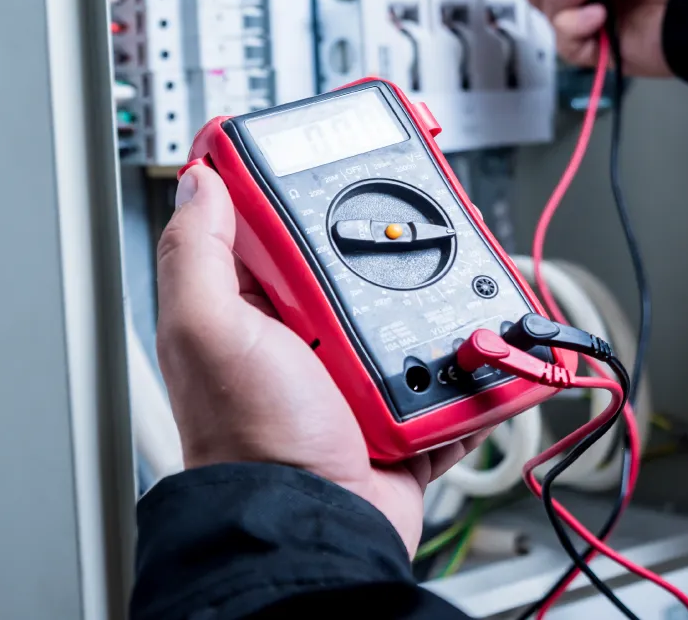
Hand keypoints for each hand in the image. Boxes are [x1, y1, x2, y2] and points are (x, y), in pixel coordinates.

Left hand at [155, 165, 482, 554]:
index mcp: (261, 310)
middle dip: (403, 242)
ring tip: (473, 275)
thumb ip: (199, 255)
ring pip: (415, 315)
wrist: (316, 529)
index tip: (355, 159)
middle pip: (365, 267)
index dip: (317, 192)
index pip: (287, 230)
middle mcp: (311, 338)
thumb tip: (202, 179)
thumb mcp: (210, 333)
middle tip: (438, 216)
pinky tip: (487, 338)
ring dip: (447, 300)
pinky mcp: (404, 410)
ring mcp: (361, 374)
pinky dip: (470, 360)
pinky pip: (446, 373)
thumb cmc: (254, 439)